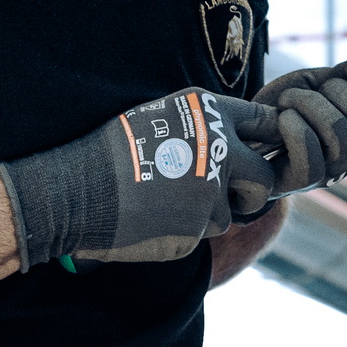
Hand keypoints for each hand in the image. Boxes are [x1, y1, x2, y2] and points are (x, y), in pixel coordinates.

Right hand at [0, 89, 276, 269]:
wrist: (76, 192)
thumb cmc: (114, 153)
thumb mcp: (163, 118)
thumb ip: (206, 128)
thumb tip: (240, 142)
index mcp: (211, 112)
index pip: (267, 122)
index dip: (270, 141)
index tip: (264, 154)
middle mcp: (219, 148)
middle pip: (265, 177)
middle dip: (251, 191)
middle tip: (228, 195)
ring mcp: (211, 189)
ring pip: (230, 213)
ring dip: (208, 214)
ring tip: (167, 203)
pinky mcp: (198, 227)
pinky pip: (203, 233)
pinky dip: (185, 231)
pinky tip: (155, 220)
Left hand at [254, 55, 346, 192]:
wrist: (251, 129)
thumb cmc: (293, 103)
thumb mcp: (326, 80)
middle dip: (339, 89)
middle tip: (316, 89)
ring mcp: (336, 168)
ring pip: (344, 137)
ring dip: (312, 106)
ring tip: (291, 101)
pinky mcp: (305, 180)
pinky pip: (312, 158)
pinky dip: (295, 129)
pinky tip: (284, 117)